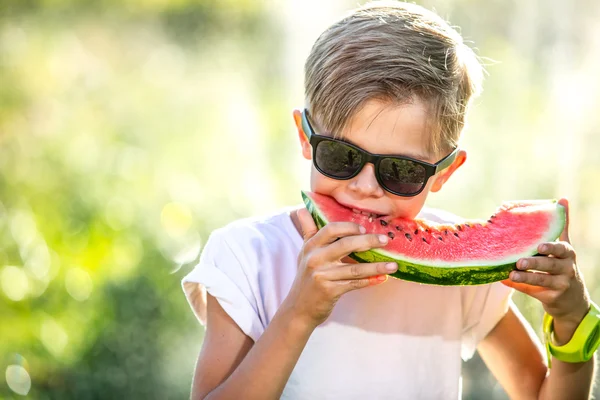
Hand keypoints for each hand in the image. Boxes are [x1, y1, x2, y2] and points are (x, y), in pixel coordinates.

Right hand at [283, 208, 397, 328]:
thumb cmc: (306, 277)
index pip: (331, 229)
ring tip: (393, 265)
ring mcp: (322, 275)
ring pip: (354, 268)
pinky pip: (354, 284)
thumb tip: (304, 207)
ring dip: (376, 266)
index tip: (364, 228)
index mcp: (311, 246)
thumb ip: (308, 230)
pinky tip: (382, 279)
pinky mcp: (329, 291)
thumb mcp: (304, 252)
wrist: (298, 308)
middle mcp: (315, 259)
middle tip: (386, 240)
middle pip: (346, 245)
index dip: (349, 227)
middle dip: (368, 241)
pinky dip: (369, 281)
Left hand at [502, 199, 590, 336]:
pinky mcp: (551, 298)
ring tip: (511, 273)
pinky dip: (518, 286)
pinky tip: (504, 280)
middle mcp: (566, 269)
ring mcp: (560, 285)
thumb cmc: (563, 266)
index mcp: (567, 254)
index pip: (561, 249)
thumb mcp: (564, 247)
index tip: (539, 246)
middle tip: (520, 261)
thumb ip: (562, 226)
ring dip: (525, 277)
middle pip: (550, 265)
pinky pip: (532, 291)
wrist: (572, 299)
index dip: (551, 247)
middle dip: (535, 263)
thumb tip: (562, 199)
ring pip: (541, 280)